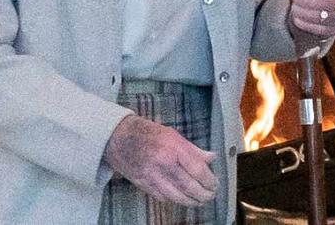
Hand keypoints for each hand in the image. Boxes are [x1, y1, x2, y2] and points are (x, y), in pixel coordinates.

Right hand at [103, 115, 217, 206]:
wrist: (119, 138)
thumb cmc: (148, 133)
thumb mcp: (173, 135)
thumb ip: (193, 149)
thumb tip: (211, 157)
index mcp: (173, 148)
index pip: (198, 170)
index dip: (209, 180)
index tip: (215, 184)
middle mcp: (163, 163)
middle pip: (189, 187)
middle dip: (203, 194)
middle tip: (210, 195)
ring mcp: (152, 176)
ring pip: (177, 197)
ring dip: (191, 201)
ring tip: (199, 201)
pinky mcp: (143, 184)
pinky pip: (163, 197)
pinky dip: (174, 200)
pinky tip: (181, 198)